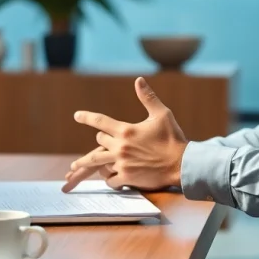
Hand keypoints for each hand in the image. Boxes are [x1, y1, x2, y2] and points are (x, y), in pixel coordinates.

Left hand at [61, 77, 187, 192]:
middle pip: (99, 141)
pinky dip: (108, 178)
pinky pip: (109, 179)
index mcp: (126, 130)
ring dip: (93, 162)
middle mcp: (120, 147)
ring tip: (76, 167)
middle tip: (101, 140)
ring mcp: (122, 164)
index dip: (86, 117)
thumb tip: (139, 80)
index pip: (100, 121)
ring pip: (99, 162)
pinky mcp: (127, 178)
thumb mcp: (162, 114)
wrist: (182, 164)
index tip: (76, 116)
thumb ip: (148, 97)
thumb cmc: (173, 138)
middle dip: (101, 139)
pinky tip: (109, 177)